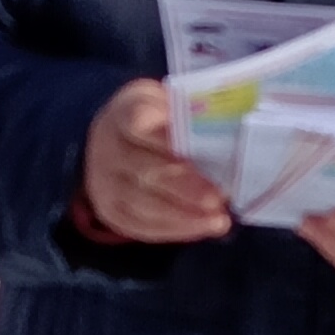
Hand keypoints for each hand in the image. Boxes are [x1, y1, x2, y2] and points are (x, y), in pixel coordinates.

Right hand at [80, 77, 233, 245]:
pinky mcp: (109, 209)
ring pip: (143, 204)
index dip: (169, 138)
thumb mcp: (170, 104)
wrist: (116, 140)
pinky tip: (201, 228)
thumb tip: (231, 134)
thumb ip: (194, 116)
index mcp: (123, 112)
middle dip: (185, 187)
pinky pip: (140, 226)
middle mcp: (107, 147)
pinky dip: (174, 229)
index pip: (139, 123)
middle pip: (144, 170)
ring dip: (184, 216)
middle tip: (218, 199)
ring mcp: (103, 181)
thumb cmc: (156, 120)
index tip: (203, 147)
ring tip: (219, 221)